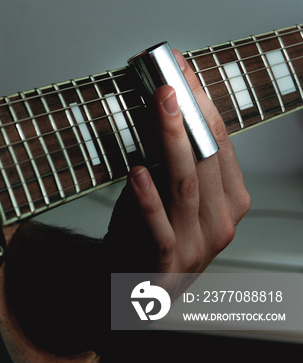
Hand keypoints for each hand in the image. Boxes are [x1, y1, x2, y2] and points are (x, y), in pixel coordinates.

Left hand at [105, 50, 249, 274]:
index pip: (222, 144)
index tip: (183, 73)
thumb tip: (160, 106)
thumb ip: (171, 159)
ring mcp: (198, 244)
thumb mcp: (170, 194)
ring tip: (160, 107)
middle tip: (169, 80)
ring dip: (173, 141)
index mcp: (230, 202)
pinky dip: (148, 197)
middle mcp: (221, 222)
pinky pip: (159, 226)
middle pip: (208, 159)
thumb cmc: (150, 235)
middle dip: (189, 114)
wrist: (132, 288)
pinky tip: (136, 171)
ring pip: (187, 185)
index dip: (203, 105)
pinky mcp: (167, 261)